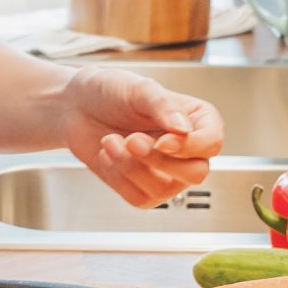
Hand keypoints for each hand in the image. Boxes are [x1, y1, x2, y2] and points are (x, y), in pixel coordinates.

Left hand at [61, 67, 223, 207]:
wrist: (76, 106)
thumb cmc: (110, 91)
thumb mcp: (138, 89)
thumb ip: (163, 106)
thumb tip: (184, 129)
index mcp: (196, 121)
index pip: (212, 143)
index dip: (190, 147)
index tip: (162, 140)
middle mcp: (187, 150)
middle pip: (196, 173)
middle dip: (158, 160)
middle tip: (131, 140)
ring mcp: (167, 173)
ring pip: (163, 189)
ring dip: (131, 167)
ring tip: (111, 141)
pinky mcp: (142, 189)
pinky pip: (138, 197)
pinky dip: (117, 177)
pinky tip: (109, 154)